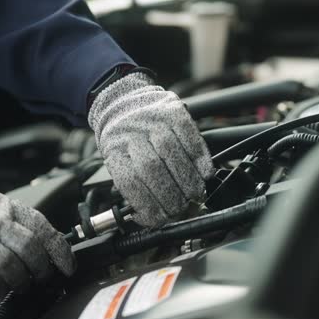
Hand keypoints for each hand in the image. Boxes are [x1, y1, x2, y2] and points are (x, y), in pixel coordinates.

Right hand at [0, 188, 72, 298]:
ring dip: (21, 283)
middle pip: (31, 248)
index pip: (42, 226)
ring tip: (19, 285)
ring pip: (15, 268)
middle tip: (40, 278)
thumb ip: (12, 224)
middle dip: (41, 269)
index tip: (67, 266)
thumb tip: (43, 248)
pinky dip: (0, 291)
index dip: (60, 250)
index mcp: (3, 204)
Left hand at [88, 72, 214, 226]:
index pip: (130, 182)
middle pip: (151, 169)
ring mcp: (152, 119)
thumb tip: (153, 216)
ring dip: (187, 180)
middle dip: (170, 195)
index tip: (159, 218)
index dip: (146, 204)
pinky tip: (204, 172)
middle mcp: (131, 131)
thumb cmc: (123, 139)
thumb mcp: (118, 160)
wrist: (123, 101)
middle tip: (180, 208)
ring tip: (194, 194)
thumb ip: (133, 185)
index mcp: (114, 149)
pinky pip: (189, 135)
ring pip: (171, 153)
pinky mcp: (173, 111)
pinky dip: (200, 157)